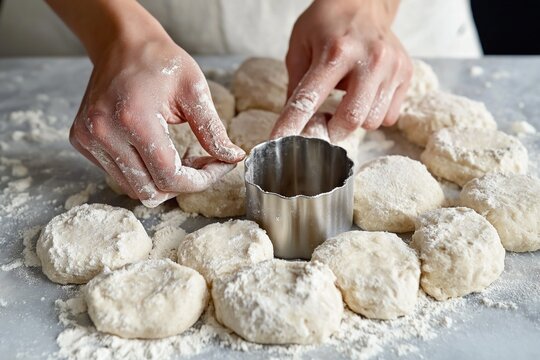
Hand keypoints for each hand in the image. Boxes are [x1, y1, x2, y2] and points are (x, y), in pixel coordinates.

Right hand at [70, 38, 244, 206]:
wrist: (122, 42)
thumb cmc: (161, 62)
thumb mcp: (194, 91)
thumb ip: (213, 130)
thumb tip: (233, 158)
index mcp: (134, 120)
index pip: (170, 177)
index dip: (201, 180)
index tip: (220, 166)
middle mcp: (104, 133)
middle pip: (151, 190)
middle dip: (183, 183)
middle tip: (201, 161)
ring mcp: (89, 138)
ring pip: (134, 188)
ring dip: (162, 181)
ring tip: (178, 156)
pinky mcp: (82, 141)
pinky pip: (118, 176)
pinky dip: (143, 172)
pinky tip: (156, 150)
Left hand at [271, 0, 411, 141]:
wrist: (364, 1)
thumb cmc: (328, 23)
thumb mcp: (300, 45)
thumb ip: (295, 84)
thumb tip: (291, 123)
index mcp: (335, 52)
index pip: (309, 99)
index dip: (292, 125)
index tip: (279, 142)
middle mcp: (368, 59)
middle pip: (351, 119)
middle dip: (333, 132)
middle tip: (324, 125)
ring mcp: (391, 67)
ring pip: (372, 121)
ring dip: (356, 120)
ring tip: (348, 99)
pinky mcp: (406, 73)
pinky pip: (389, 116)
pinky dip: (375, 114)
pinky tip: (366, 95)